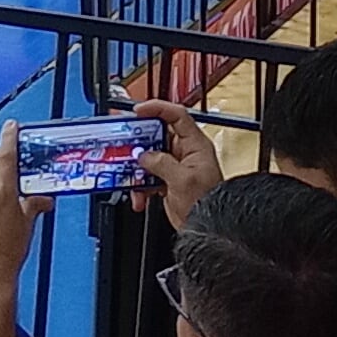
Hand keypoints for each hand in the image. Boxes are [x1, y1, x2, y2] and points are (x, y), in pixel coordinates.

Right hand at [131, 98, 224, 223]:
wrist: (208, 227)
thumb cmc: (209, 202)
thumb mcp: (183, 180)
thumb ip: (161, 163)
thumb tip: (145, 156)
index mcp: (195, 145)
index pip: (176, 115)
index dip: (157, 108)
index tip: (138, 111)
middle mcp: (185, 153)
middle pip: (157, 136)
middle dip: (140, 142)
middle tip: (126, 145)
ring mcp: (175, 167)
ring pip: (148, 158)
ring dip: (136, 169)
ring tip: (130, 176)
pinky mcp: (167, 182)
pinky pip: (147, 177)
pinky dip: (139, 187)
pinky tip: (139, 196)